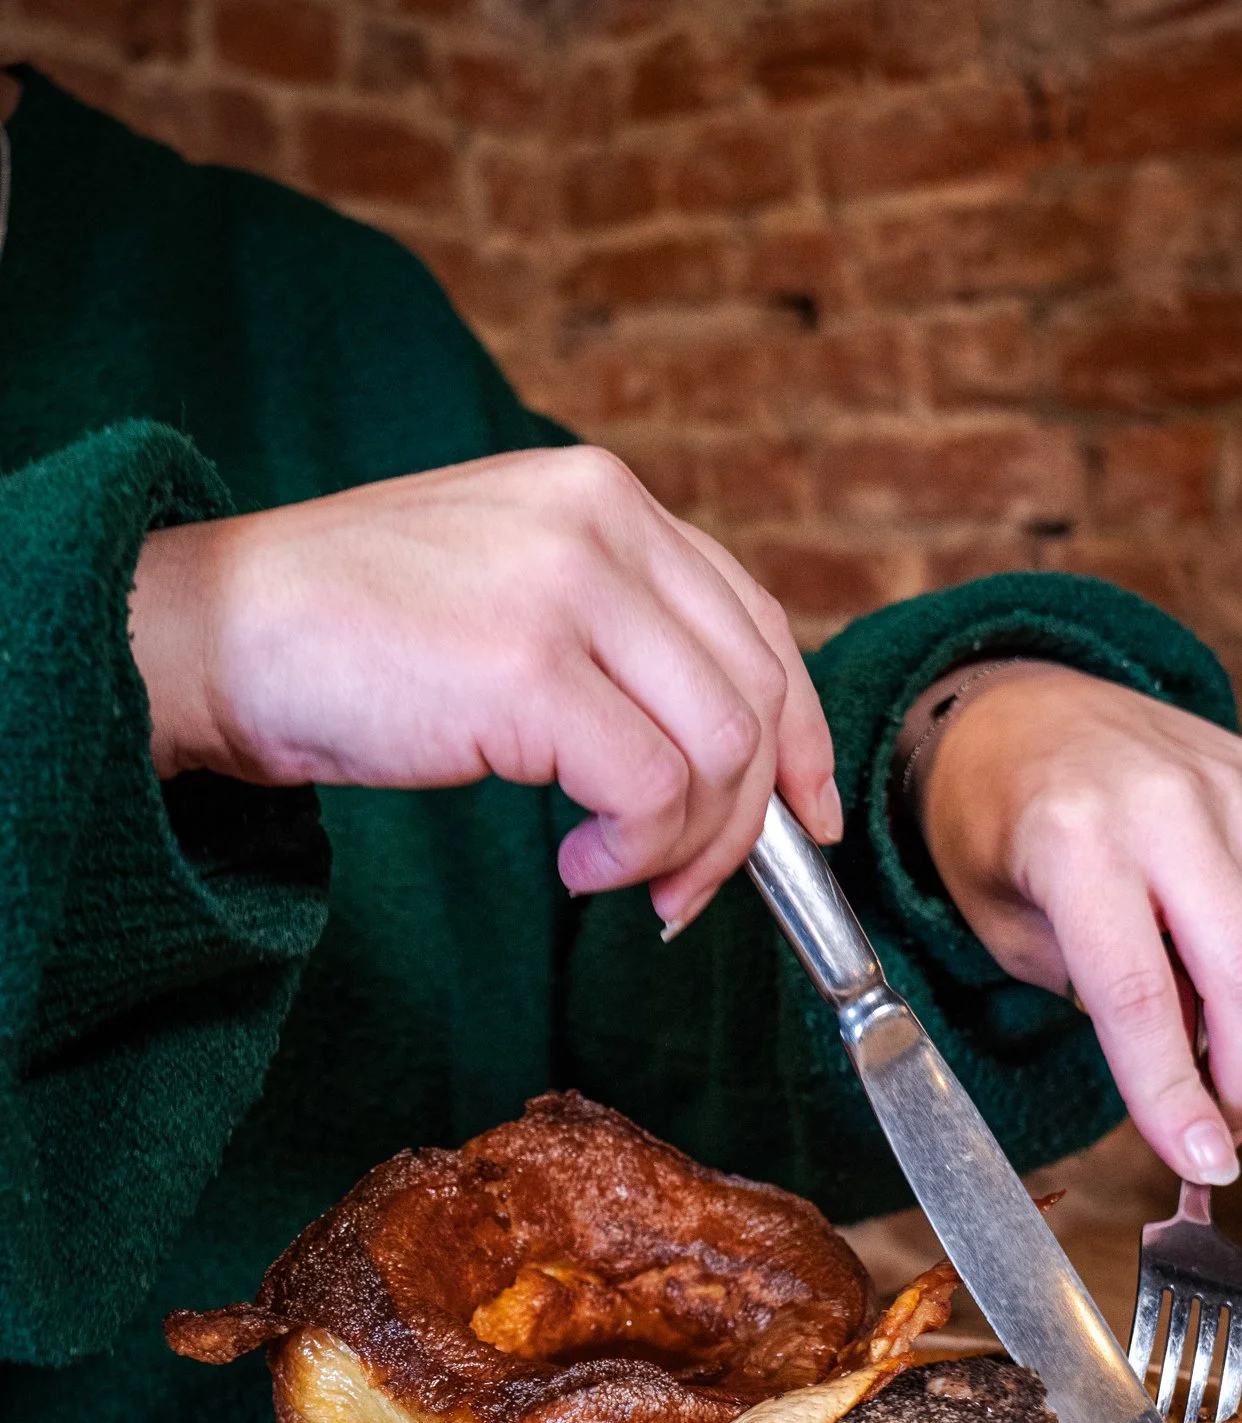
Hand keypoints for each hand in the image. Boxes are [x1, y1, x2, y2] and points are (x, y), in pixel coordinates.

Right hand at [129, 446, 838, 928]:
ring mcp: (568, 585)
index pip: (756, 619)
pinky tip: (577, 864)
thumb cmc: (352, 634)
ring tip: (622, 877)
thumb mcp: (510, 596)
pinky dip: (636, 850)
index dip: (800, 732)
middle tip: (685, 885)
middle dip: (747, 816)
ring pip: (721, 747)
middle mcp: (602, 520)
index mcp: (604, 498)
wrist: (217, 634)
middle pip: (756, 691)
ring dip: (690, 843)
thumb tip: (721, 759)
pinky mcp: (529, 665)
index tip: (805, 815)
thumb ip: (614, 638)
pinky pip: (652, 790)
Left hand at [917, 662, 1241, 1184]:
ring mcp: (1223, 782)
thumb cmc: (993, 827)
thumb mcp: (1002, 927)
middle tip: (1224, 1126)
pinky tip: (1219, 963)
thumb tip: (1185, 1082)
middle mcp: (1160, 803)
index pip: (1139, 997)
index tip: (1204, 1161)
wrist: (1014, 710)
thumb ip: (1090, 1000)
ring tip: (1208, 1037)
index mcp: (1074, 839)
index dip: (1175, 1095)